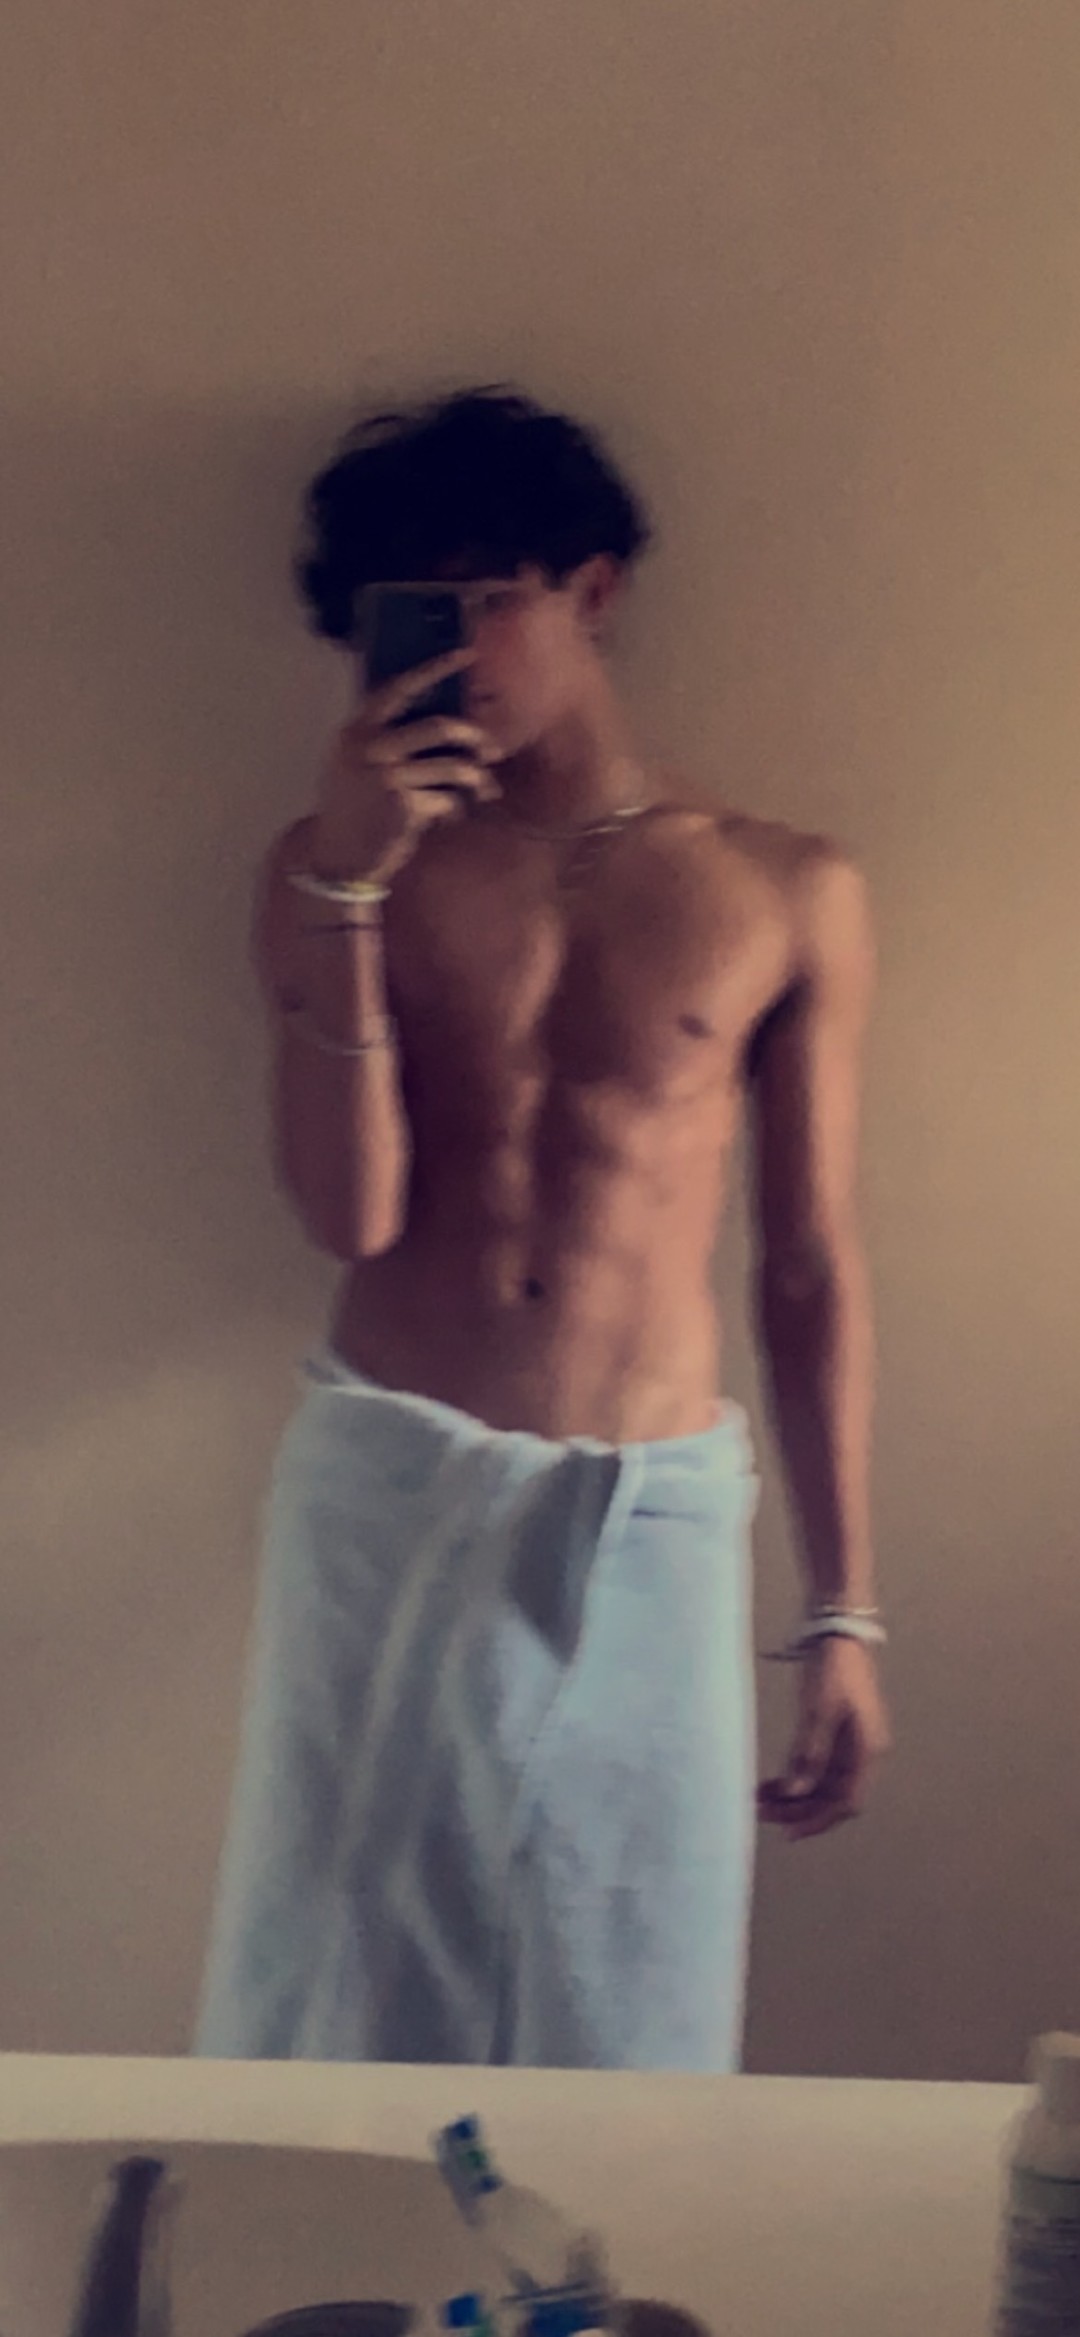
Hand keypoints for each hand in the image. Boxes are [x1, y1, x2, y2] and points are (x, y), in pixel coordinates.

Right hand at [313, 647, 501, 886]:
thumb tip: (444, 721)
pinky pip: (449, 798)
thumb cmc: (354, 809)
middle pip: (440, 727)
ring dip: (476, 778)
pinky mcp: (404, 805)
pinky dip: (457, 808)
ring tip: (484, 789)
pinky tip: (451, 817)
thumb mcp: (356, 764)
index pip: (399, 688)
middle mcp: (369, 746)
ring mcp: (387, 775)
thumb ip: (386, 738)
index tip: (466, 655)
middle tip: (490, 750)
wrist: (338, 858)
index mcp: (356, 730)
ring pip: (453, 766)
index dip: (435, 669)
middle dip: (474, 737)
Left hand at [758, 1638, 889, 1842]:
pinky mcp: (837, 1731)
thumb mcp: (817, 1711)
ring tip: (760, 1798)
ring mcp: (851, 1742)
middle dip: (799, 1810)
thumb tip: (795, 1791)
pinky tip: (772, 1781)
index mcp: (866, 1750)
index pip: (846, 1802)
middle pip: (833, 1797)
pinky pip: (817, 1766)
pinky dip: (796, 1777)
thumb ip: (808, 1754)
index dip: (817, 1821)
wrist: (836, 1628)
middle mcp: (863, 1752)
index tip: (788, 1832)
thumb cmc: (831, 1667)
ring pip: (823, 1783)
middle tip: (762, 1813)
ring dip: (794, 1795)